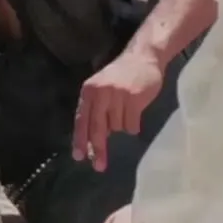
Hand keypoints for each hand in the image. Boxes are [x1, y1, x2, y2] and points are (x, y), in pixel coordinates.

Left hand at [72, 51, 164, 171]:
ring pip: (117, 128)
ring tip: (127, 109)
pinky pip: (132, 125)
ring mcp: (118, 95)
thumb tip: (93, 140)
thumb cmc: (121, 76)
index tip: (79, 157)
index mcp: (89, 91)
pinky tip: (136, 111)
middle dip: (98, 149)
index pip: (81, 120)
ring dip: (122, 124)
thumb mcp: (102, 88)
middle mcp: (101, 93)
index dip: (80, 140)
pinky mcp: (135, 99)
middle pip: (97, 128)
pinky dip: (134, 124)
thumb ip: (95, 110)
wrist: (143, 56)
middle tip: (99, 166)